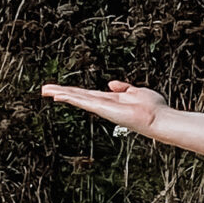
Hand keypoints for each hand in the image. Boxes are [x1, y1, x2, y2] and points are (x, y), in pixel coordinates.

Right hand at [40, 79, 168, 135]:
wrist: (159, 119)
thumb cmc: (153, 108)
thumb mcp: (138, 92)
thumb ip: (124, 88)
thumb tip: (110, 83)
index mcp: (111, 100)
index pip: (88, 94)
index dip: (74, 91)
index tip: (60, 89)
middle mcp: (104, 104)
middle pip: (79, 96)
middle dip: (61, 92)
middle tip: (44, 90)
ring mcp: (103, 107)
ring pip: (78, 98)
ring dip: (61, 93)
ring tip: (45, 90)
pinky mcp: (103, 109)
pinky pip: (84, 101)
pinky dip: (70, 98)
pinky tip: (58, 95)